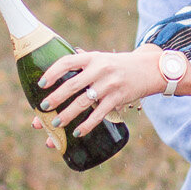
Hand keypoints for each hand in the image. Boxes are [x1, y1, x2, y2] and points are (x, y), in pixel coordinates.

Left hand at [40, 44, 180, 136]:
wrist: (149, 69)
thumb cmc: (120, 64)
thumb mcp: (102, 58)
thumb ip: (84, 61)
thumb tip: (66, 62)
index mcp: (92, 58)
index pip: (68, 61)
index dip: (52, 72)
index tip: (41, 83)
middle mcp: (100, 70)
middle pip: (72, 85)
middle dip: (56, 98)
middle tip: (43, 109)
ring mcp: (109, 85)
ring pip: (83, 102)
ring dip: (67, 115)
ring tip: (56, 124)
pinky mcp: (118, 98)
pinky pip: (99, 114)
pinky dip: (87, 125)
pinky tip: (77, 132)